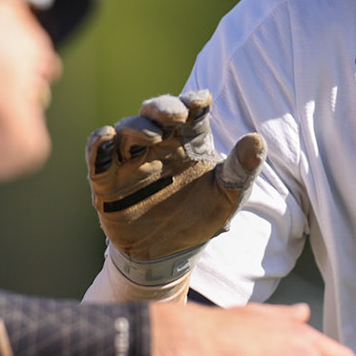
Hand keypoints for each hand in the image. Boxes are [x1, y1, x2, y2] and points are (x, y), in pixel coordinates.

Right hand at [87, 91, 264, 281]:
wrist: (170, 254)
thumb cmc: (202, 216)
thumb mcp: (228, 195)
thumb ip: (241, 169)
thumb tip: (257, 140)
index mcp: (190, 138)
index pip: (191, 109)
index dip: (194, 101)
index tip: (201, 102)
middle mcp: (159, 141)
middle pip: (155, 111)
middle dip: (162, 107)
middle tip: (175, 115)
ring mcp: (131, 158)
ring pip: (126, 129)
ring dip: (135, 127)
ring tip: (151, 136)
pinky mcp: (107, 179)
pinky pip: (98, 154)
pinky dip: (98, 143)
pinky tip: (105, 137)